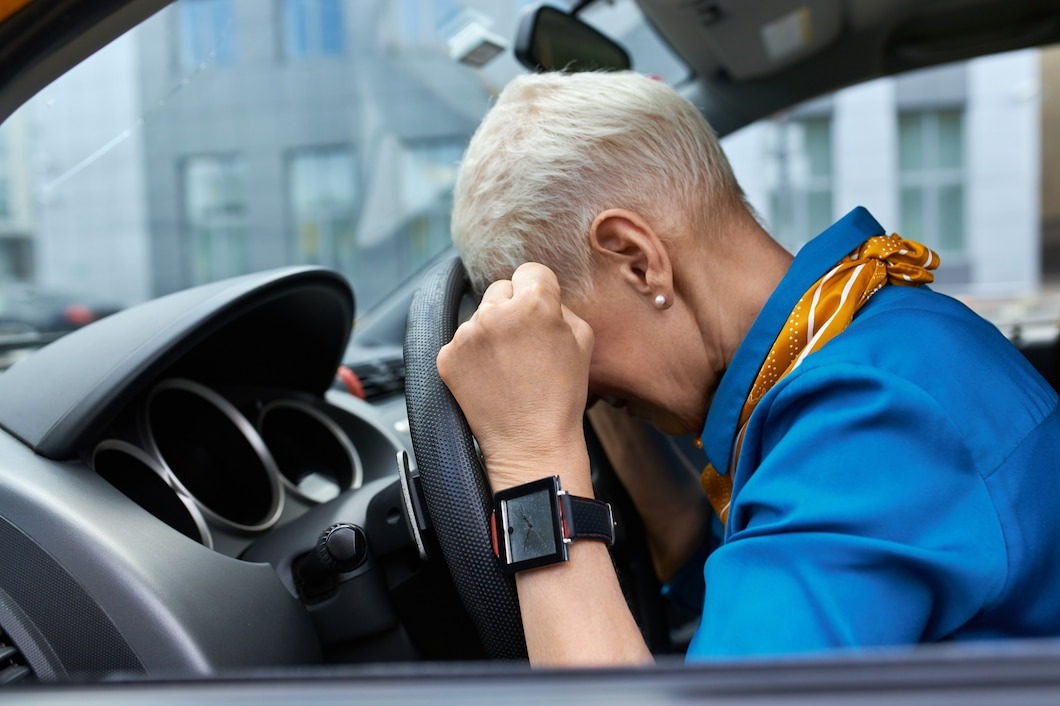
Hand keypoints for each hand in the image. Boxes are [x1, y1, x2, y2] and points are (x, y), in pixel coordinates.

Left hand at [437, 263, 593, 493]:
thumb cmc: (562, 395)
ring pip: (479, 315)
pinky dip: (472, 355)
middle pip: (500, 288)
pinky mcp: (447, 356)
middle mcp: (495, 312)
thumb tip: (538, 294)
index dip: (539, 290)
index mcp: (533, 303)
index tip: (539, 311)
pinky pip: (461, 341)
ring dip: (491, 331)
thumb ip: (560, 306)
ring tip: (508, 367)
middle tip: (524, 343)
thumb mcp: (582, 340)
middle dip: (511, 308)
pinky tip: (489, 377)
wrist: (531, 443)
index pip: (531, 271)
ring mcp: (467, 334)